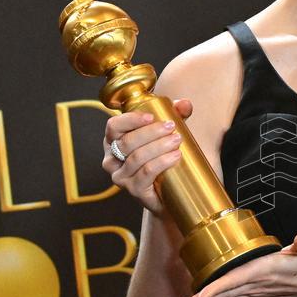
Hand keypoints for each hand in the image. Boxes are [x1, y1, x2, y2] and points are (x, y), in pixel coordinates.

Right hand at [102, 98, 192, 215]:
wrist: (169, 193)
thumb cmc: (162, 157)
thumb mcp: (166, 133)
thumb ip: (175, 115)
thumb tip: (185, 103)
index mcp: (113, 142)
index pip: (113, 126)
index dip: (130, 120)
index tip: (152, 116)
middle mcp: (111, 159)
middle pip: (127, 142)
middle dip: (151, 132)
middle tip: (172, 127)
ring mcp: (120, 177)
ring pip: (137, 157)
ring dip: (159, 147)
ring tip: (177, 141)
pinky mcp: (133, 190)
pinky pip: (146, 173)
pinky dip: (162, 162)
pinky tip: (175, 156)